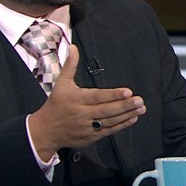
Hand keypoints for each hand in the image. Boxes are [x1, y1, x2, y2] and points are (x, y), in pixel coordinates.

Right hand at [29, 45, 146, 159]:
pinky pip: (108, 131)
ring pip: (109, 121)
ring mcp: (86, 127)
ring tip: (140, 109)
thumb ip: (70, 65)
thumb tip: (73, 47)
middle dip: (124, 105)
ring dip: (127, 115)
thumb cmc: (55, 104)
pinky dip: (121, 125)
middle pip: (106, 110)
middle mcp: (82, 114)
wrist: (45, 131)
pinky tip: (132, 118)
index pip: (97, 96)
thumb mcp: (61, 83)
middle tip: (139, 100)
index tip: (127, 92)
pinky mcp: (90, 137)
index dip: (113, 95)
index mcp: (76, 99)